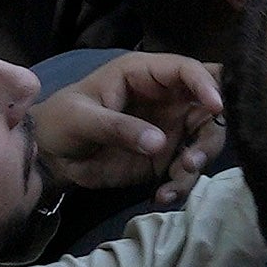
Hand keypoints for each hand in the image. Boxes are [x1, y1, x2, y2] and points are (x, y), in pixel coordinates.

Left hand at [27, 49, 225, 197]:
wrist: (50, 157)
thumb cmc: (61, 122)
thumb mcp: (83, 119)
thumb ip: (119, 127)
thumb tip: (160, 142)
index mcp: (144, 74)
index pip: (186, 70)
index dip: (206, 84)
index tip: (216, 107)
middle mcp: (166, 99)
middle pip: (208, 106)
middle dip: (211, 132)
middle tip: (193, 159)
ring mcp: (169, 128)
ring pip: (203, 139)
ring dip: (199, 160)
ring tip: (178, 177)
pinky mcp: (165, 157)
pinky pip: (186, 169)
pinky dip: (181, 184)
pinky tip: (163, 196)